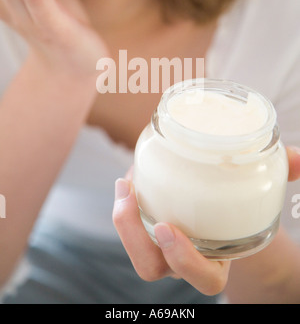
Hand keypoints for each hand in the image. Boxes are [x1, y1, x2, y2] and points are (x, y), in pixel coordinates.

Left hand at [113, 146, 299, 295]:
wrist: (218, 211)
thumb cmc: (239, 206)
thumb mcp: (258, 193)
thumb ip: (277, 175)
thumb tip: (296, 157)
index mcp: (216, 260)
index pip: (204, 278)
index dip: (186, 260)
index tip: (170, 228)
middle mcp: (183, 259)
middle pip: (151, 268)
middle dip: (135, 239)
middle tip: (132, 197)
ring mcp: (161, 246)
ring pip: (134, 249)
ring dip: (124, 219)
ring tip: (126, 182)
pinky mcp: (146, 227)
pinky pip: (129, 225)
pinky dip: (125, 202)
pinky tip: (130, 175)